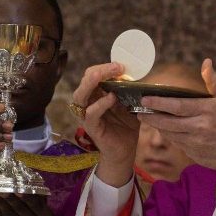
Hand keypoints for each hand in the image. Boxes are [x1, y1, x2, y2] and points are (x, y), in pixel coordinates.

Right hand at [72, 63, 139, 186]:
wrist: (126, 150)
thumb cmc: (126, 126)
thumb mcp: (129, 104)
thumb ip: (129, 90)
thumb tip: (135, 74)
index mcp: (96, 94)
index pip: (93, 74)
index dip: (104, 67)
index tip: (121, 66)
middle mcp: (88, 103)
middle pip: (85, 80)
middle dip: (99, 71)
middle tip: (117, 67)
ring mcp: (87, 115)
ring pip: (80, 95)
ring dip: (93, 83)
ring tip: (107, 77)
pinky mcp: (91, 127)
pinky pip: (90, 113)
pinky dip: (100, 104)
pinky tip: (111, 98)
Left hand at [139, 58, 215, 174]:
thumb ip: (212, 81)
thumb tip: (206, 62)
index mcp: (207, 111)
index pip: (178, 106)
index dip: (159, 103)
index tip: (145, 99)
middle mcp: (200, 127)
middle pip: (168, 122)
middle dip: (151, 116)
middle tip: (138, 111)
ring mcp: (195, 142)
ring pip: (169, 133)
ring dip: (156, 126)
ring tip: (146, 118)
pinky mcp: (192, 153)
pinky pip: (175, 142)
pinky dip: (167, 135)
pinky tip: (162, 128)